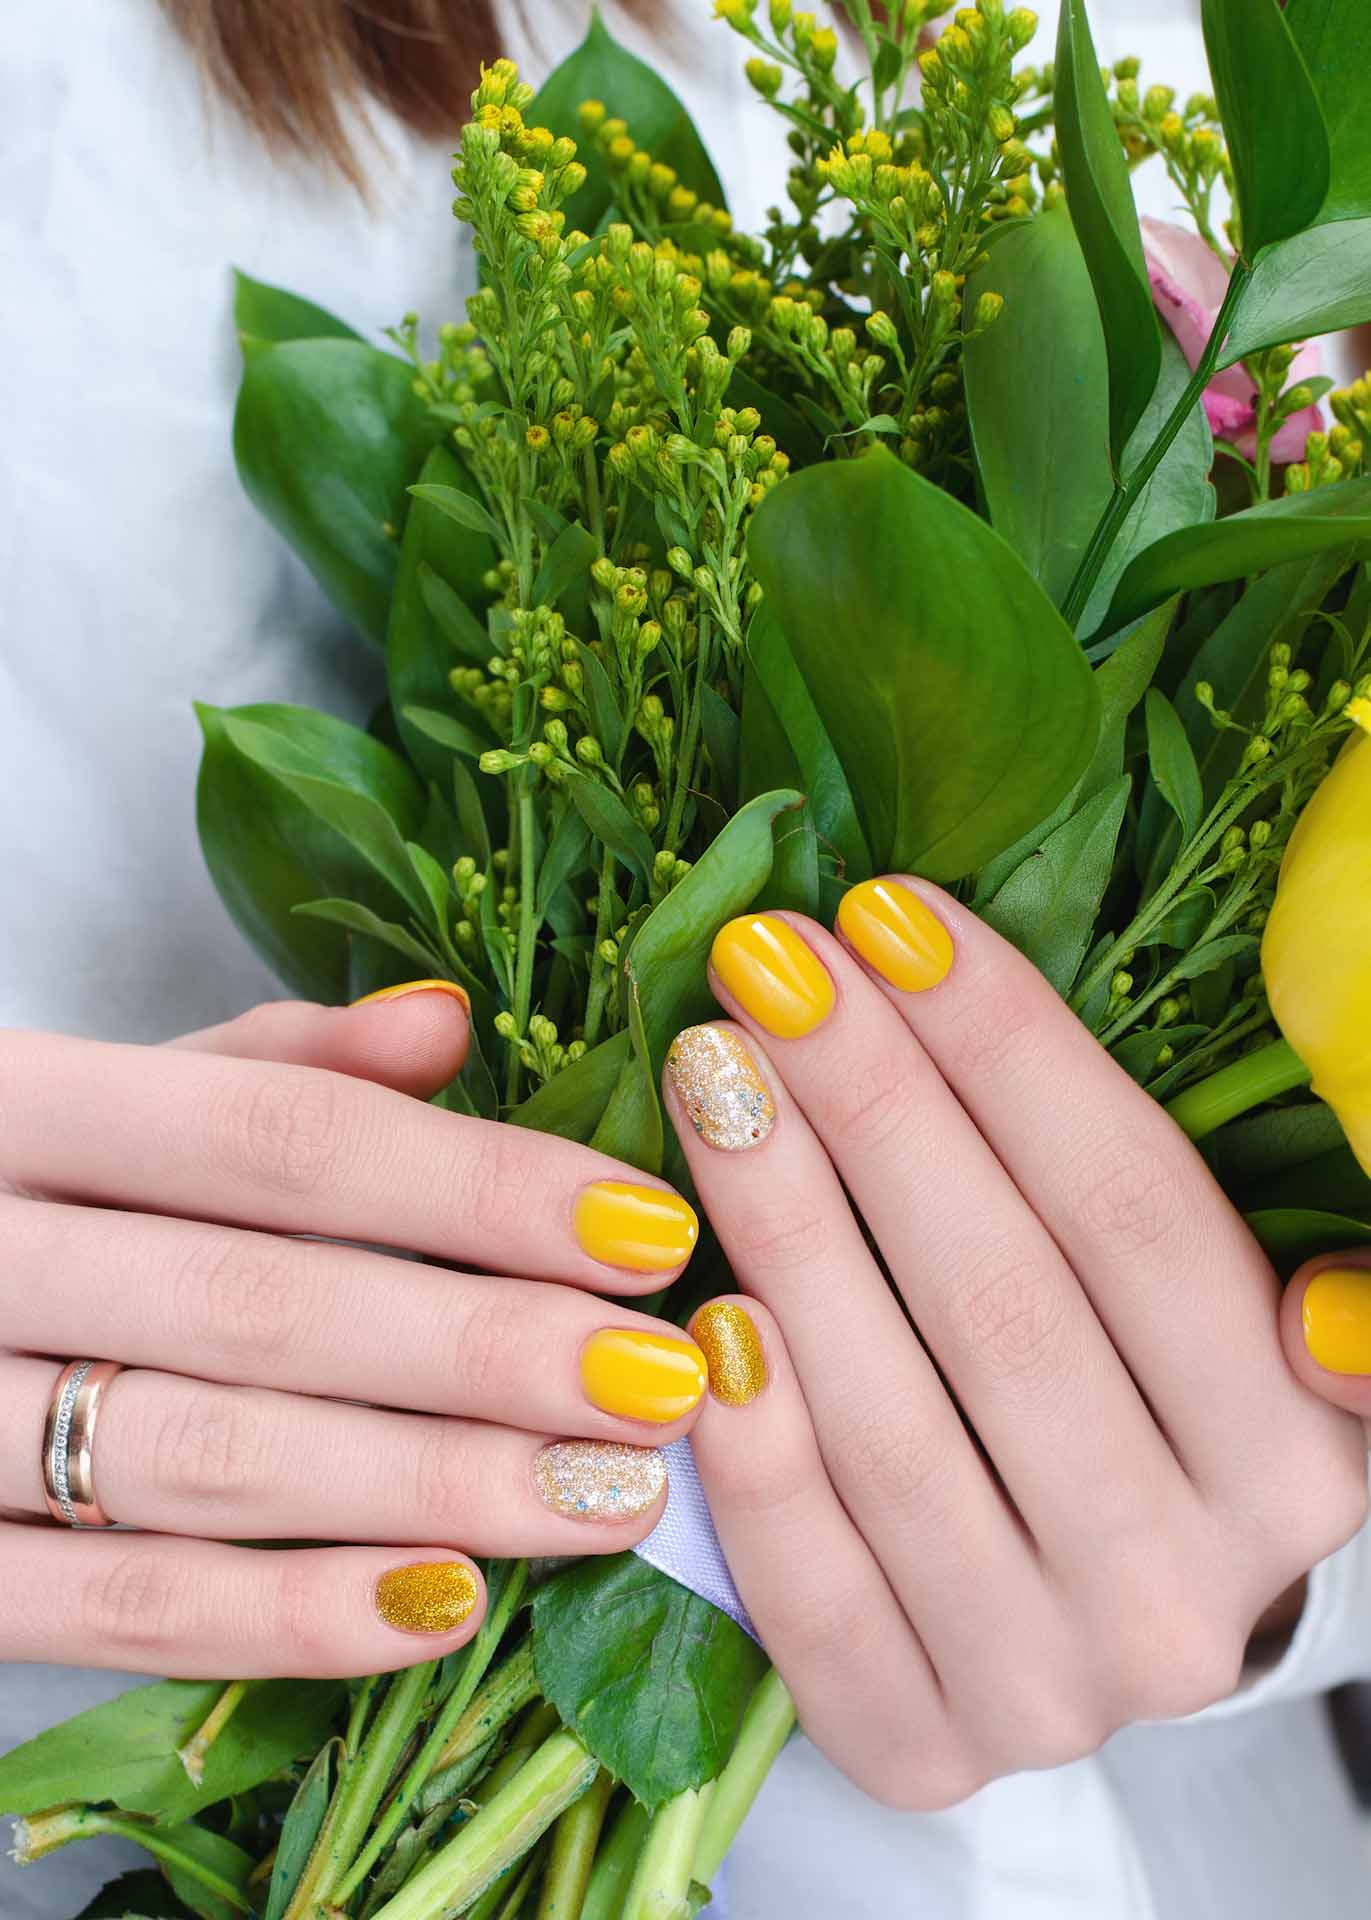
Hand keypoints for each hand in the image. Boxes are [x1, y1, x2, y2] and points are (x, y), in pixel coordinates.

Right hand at [0, 985, 704, 1676]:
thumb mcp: (77, 1090)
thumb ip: (256, 1067)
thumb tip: (447, 1028)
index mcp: (16, 1107)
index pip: (280, 1141)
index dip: (474, 1189)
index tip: (646, 1230)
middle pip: (262, 1305)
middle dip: (484, 1352)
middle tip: (667, 1382)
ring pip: (206, 1460)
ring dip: (430, 1487)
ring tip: (610, 1500)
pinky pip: (111, 1609)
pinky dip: (282, 1618)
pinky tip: (446, 1606)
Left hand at [665, 882, 1368, 1807]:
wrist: (1079, 1620)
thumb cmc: (1140, 1418)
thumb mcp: (1211, 1328)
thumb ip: (1200, 1257)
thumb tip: (1297, 1291)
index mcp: (1302, 1457)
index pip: (1136, 1213)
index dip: (1008, 1048)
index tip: (889, 913)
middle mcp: (1195, 1590)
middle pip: (1004, 1297)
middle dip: (873, 1099)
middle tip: (770, 960)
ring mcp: (1052, 1682)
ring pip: (894, 1422)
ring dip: (784, 1220)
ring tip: (709, 1066)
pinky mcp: (921, 1744)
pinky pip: (813, 1581)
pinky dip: (753, 1436)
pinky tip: (694, 1302)